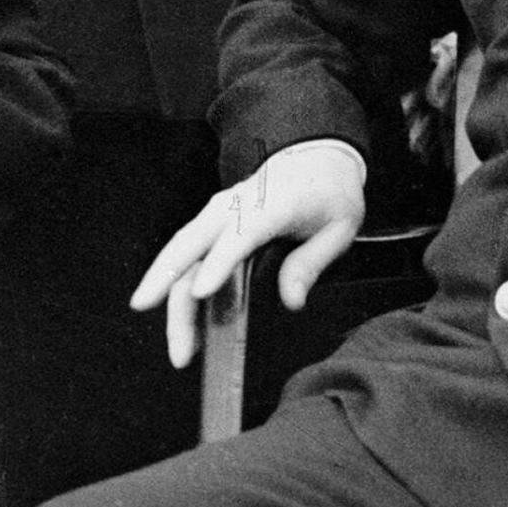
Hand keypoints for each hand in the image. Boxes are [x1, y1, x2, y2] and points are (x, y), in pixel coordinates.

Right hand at [129, 144, 364, 368]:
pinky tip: (178, 322)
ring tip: (178, 349)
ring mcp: (218, 212)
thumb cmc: (327, 193)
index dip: (218, 262)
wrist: (314, 157)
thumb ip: (311, 262)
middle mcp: (234, 205)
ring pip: (180, 251)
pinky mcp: (212, 222)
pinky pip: (185, 252)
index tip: (201, 292)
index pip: (238, 234)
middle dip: (170, 287)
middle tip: (176, 340)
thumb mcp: (339, 226)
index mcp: (270, 204)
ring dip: (167, 296)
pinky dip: (174, 286)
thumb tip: (292, 300)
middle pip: (191, 243)